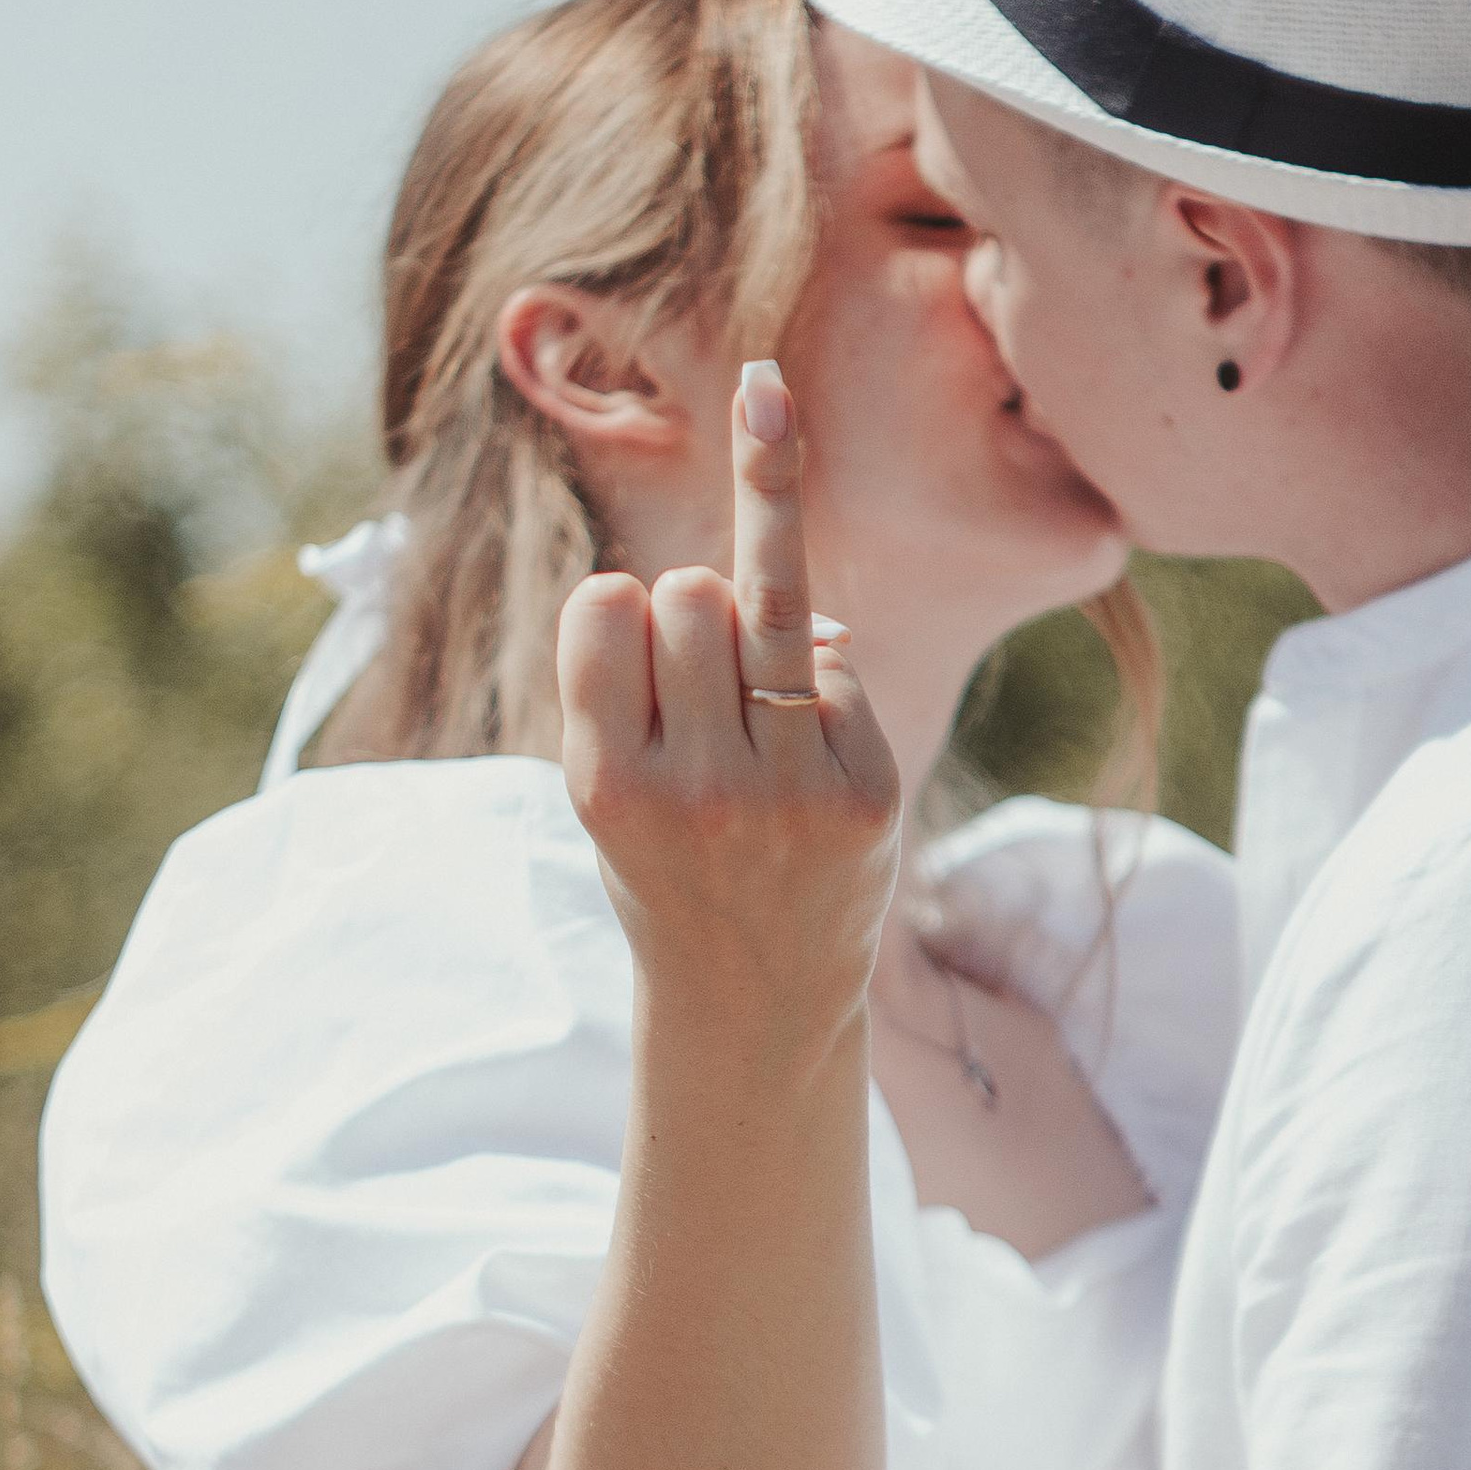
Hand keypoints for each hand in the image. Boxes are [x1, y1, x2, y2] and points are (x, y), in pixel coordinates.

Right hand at [557, 360, 900, 1038]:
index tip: (624, 656)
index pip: (606, 602)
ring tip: (746, 706)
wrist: (754, 998)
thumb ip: (648, 653)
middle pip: (690, 591)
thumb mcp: (619, 773)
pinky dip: (816, 685)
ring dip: (748, 627)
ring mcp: (788, 793)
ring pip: (762, 602)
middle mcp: (695, 789)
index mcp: (607, 783)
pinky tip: (805, 756)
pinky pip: (833, 661)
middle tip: (698, 707)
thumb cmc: (670, 858)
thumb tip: (775, 472)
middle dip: (689, 618)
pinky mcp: (864, 792)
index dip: (618, 612)